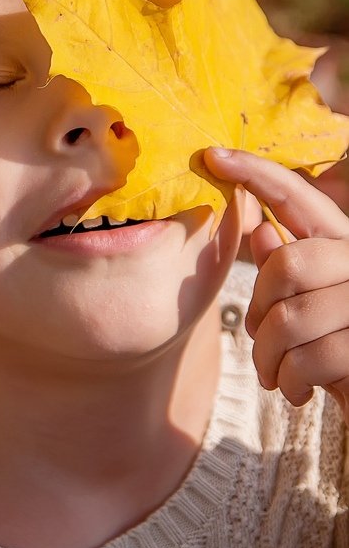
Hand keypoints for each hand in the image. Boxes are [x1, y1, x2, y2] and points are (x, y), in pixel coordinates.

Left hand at [205, 147, 348, 420]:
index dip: (257, 173)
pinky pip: (309, 359)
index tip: (213, 155)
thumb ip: (288, 268)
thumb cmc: (335, 353)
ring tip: (276, 374)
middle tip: (261, 340)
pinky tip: (296, 391)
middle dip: (259, 309)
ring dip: (269, 356)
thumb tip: (259, 229)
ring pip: (290, 318)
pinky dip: (289, 381)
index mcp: (344, 243)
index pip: (300, 196)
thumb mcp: (307, 307)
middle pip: (287, 265)